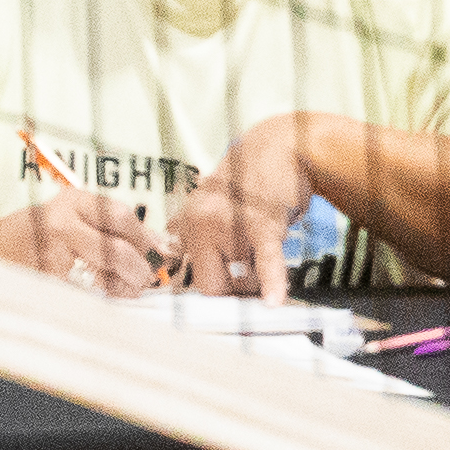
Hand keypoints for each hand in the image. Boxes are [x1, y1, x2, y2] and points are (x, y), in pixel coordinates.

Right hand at [0, 187, 172, 295]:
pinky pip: (86, 290)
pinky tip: (105, 295)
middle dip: (140, 266)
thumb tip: (157, 246)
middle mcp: (62, 220)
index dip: (146, 238)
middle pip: (117, 245)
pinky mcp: (46, 277)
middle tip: (147, 278)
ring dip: (125, 284)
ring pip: (105, 271)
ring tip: (129, 288)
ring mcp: (53, 251)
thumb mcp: (70, 220)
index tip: (160, 253)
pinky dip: (102, 296)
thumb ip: (108, 229)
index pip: (121, 216)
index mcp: (72, 200)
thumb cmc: (33, 236)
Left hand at [156, 116, 326, 296]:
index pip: (192, 277)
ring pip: (244, 279)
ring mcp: (231, 225)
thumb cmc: (246, 179)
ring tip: (266, 254)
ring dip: (259, 280)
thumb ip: (187, 225)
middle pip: (212, 286)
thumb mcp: (206, 198)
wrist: (279, 148)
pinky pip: (266, 261)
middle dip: (234, 292)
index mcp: (189, 223)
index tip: (225, 295)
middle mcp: (203, 225)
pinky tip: (274, 301)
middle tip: (250, 281)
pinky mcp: (264, 224)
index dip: (214, 289)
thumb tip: (169, 247)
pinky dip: (272, 282)